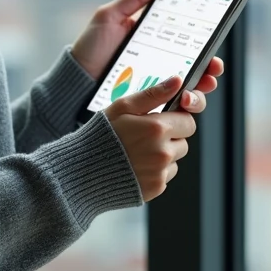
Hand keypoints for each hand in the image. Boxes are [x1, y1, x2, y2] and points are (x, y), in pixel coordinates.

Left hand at [71, 0, 225, 99]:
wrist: (74, 80)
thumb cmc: (91, 46)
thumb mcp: (110, 16)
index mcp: (155, 40)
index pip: (187, 41)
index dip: (205, 43)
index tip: (215, 43)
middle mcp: (159, 63)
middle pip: (195, 66)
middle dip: (210, 68)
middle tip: (213, 69)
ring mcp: (154, 84)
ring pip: (188, 89)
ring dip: (200, 89)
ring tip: (199, 87)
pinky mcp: (147, 103)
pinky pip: (170, 105)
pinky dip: (182, 104)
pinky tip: (183, 101)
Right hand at [105, 75, 202, 201]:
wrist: (82, 171)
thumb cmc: (101, 134)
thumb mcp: (123, 107)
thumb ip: (154, 94)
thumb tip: (178, 81)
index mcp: (157, 128)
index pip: (188, 122)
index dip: (176, 119)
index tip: (162, 120)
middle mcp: (163, 152)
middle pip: (184, 142)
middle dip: (170, 138)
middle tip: (146, 136)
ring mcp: (160, 173)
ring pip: (175, 160)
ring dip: (163, 155)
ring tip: (138, 152)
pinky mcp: (155, 188)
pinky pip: (165, 176)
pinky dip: (155, 171)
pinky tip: (135, 166)